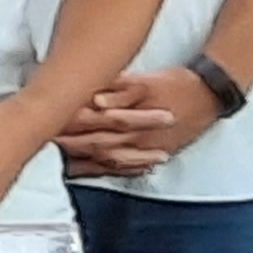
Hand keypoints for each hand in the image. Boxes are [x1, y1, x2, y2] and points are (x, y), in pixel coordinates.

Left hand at [58, 68, 213, 178]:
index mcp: (131, 117)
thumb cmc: (176, 84)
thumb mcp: (147, 81)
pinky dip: (104, 169)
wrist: (209, 97)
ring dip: (81, 159)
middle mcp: (135, 138)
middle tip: (43, 144)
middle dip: (67, 145)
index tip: (45, 124)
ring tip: (57, 160)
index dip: (67, 125)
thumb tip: (95, 98)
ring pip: (106, 158)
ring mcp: (143, 149)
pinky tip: (87, 171)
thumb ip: (119, 89)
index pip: (91, 124)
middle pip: (94, 144)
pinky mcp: (151, 153)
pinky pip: (124, 167)